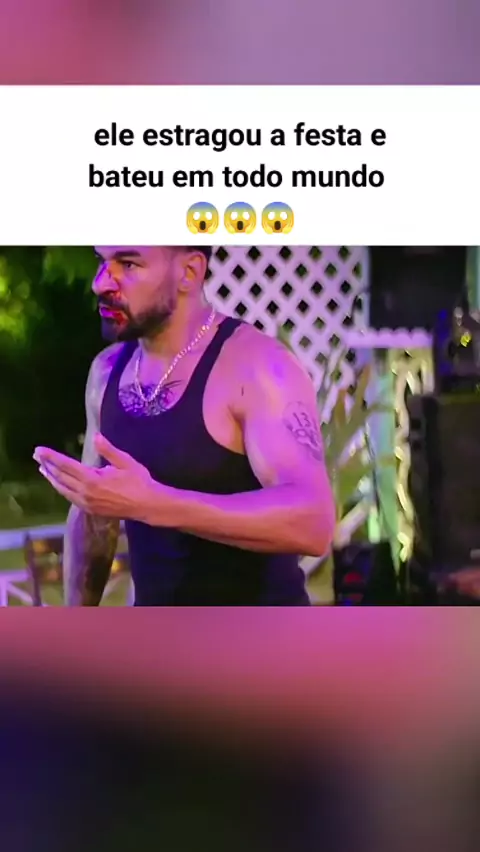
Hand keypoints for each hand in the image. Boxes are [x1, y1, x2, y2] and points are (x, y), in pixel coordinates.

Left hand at [33, 434, 154, 519]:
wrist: (148, 505)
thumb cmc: (139, 481)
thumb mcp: (125, 462)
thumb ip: (108, 450)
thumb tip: (95, 436)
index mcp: (92, 479)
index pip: (65, 465)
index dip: (51, 457)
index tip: (39, 450)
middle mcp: (85, 493)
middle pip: (60, 478)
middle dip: (47, 466)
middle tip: (37, 456)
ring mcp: (87, 503)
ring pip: (63, 490)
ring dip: (52, 479)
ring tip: (43, 470)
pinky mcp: (90, 510)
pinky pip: (70, 498)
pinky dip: (62, 489)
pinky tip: (60, 484)